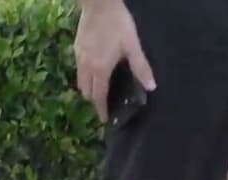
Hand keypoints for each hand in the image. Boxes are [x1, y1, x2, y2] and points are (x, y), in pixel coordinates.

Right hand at [73, 0, 156, 122]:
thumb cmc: (118, 24)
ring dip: (88, 88)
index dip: (101, 109)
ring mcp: (79, 57)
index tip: (105, 119)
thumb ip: (141, 67)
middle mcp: (86, 67)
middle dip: (94, 100)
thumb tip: (151, 86)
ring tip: (99, 88)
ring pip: (80, 81)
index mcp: (100, 69)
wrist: (99, 4)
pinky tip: (94, 68)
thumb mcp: (133, 45)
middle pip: (86, 91)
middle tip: (104, 102)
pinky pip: (78, 69)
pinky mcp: (76, 48)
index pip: (98, 96)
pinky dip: (85, 75)